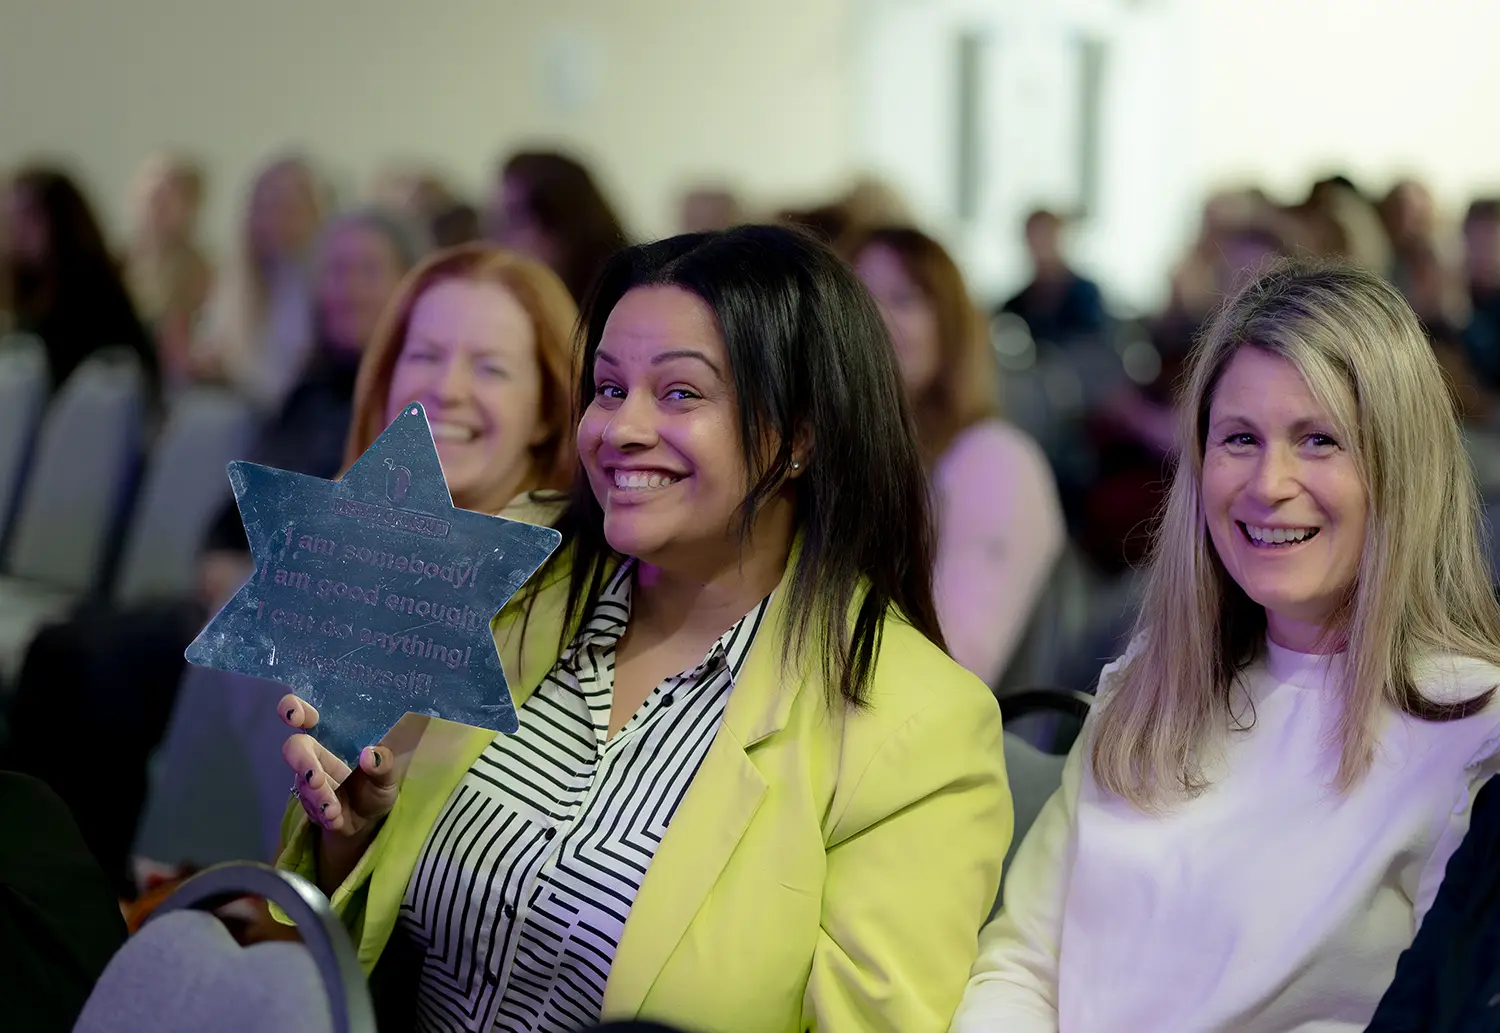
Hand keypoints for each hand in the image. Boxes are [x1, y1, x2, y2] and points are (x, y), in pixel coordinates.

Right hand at [279, 695, 396, 839]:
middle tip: (316, 779)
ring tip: (333, 809)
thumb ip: (383, 764)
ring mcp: (309, 781)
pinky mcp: (311, 805)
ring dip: (319, 796)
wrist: (370, 821)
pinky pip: (311, 808)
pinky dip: (324, 814)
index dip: (294, 709)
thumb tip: (371, 755)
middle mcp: (316, 756)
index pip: (306, 715)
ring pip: (304, 784)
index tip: (296, 715)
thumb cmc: (374, 785)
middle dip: (303, 763)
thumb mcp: (387, 774)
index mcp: (332, 737)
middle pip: (295, 749)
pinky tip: (335, 818)